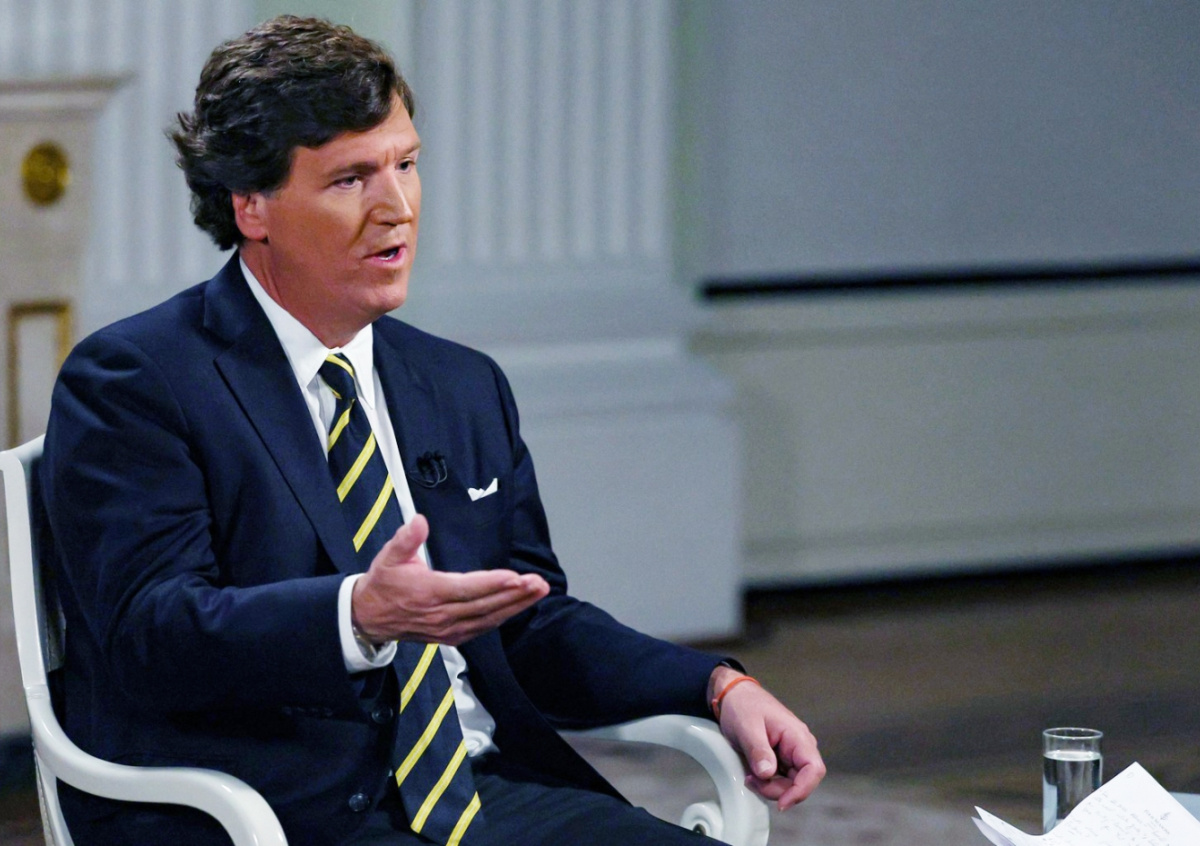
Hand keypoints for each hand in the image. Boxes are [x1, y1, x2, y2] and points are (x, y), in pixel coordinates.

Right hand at [351, 514, 548, 645]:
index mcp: (429, 592)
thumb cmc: (383, 582)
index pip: (467, 589)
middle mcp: (442, 614)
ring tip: (539, 591)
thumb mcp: (388, 556)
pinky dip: (503, 616)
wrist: (369, 618)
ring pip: (488, 618)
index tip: (516, 577)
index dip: (493, 584)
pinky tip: (520, 606)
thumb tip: (419, 520)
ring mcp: (448, 629)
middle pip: (485, 605)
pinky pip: (483, 627)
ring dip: (516, 605)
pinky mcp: (452, 637)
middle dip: (515, 594)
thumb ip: (406, 539)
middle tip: (539, 583)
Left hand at [709, 665, 825, 810]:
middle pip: (801, 781)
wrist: (733, 695)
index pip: (814, 769)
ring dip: (770, 787)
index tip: (782, 803)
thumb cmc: (742, 705)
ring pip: (790, 783)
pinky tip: (752, 774)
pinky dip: (767, 782)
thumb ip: (758, 750)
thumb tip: (768, 773)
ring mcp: (790, 752)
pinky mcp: (781, 758)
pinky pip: (780, 778)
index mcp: (797, 736)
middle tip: (753, 782)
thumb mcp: (747, 727)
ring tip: (749, 776)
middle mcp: (799, 745)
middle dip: (778, 789)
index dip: (802, 790)